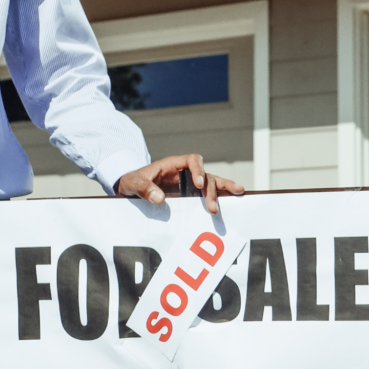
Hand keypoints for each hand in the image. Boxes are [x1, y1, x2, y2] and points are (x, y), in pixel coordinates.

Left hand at [115, 154, 244, 214]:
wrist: (130, 189)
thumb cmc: (131, 181)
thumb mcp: (133, 183)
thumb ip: (144, 188)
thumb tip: (160, 199)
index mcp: (171, 165)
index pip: (191, 160)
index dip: (198, 170)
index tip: (198, 185)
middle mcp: (184, 173)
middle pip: (205, 175)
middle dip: (211, 189)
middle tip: (212, 207)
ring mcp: (188, 185)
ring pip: (210, 184)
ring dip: (222, 191)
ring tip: (238, 194)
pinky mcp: (189, 196)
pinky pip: (207, 195)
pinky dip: (219, 197)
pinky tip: (234, 200)